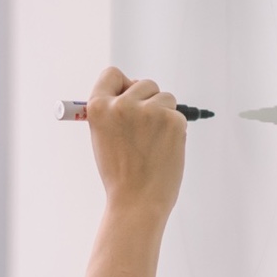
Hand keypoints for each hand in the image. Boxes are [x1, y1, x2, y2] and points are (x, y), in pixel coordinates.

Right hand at [86, 66, 186, 219]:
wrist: (136, 202)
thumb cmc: (120, 174)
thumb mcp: (103, 138)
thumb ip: (113, 113)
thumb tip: (134, 90)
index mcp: (98, 108)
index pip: (112, 74)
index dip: (122, 84)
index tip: (128, 96)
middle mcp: (122, 105)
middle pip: (144, 82)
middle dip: (148, 100)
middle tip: (144, 129)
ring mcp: (148, 111)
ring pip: (165, 98)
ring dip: (163, 115)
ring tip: (152, 144)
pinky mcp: (172, 120)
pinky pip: (178, 115)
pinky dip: (174, 130)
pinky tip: (164, 150)